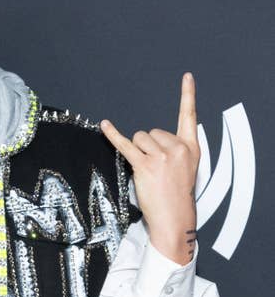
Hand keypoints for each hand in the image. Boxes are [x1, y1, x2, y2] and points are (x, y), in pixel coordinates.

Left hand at [100, 72, 199, 265]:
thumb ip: (176, 151)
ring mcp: (162, 156)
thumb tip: (151, 141)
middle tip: (155, 169)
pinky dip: (113, 135)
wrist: (175, 219)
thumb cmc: (177, 197)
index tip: (186, 77)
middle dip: (148, 146)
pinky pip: (125, 145)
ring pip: (139, 138)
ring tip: (147, 172)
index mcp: (191, 148)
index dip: (188, 95)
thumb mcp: (187, 170)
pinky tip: (105, 125)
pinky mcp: (145, 165)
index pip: (189, 116)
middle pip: (152, 131)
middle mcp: (178, 148)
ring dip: (137, 152)